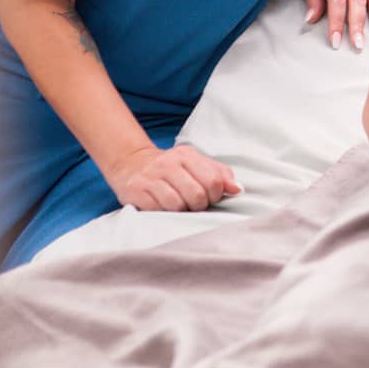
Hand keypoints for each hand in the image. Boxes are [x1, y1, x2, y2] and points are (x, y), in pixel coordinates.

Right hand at [106, 142, 241, 212]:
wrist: (131, 164)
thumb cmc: (172, 169)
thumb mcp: (196, 164)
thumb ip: (219, 174)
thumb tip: (237, 189)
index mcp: (186, 155)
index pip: (213, 180)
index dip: (215, 195)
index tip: (209, 197)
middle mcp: (168, 163)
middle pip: (197, 195)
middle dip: (199, 205)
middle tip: (194, 204)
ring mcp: (150, 177)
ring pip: (177, 205)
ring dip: (181, 211)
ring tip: (179, 205)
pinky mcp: (135, 191)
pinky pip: (157, 210)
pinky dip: (164, 212)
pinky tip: (163, 207)